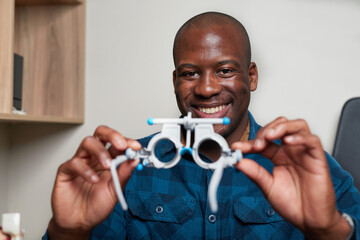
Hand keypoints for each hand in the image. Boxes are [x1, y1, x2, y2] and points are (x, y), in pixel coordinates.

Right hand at [48, 126, 140, 238]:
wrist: (79, 223)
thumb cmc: (96, 206)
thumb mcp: (115, 191)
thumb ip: (124, 174)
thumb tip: (135, 160)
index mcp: (109, 159)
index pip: (117, 143)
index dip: (127, 141)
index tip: (136, 147)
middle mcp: (94, 157)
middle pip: (101, 134)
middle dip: (113, 135)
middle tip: (121, 145)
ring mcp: (81, 162)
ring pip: (88, 142)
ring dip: (100, 151)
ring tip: (107, 166)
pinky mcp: (66, 170)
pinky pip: (75, 162)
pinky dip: (86, 170)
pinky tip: (93, 180)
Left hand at [232, 117, 350, 239]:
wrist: (309, 220)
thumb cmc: (292, 203)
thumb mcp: (268, 187)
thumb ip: (254, 173)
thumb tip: (238, 161)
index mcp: (278, 156)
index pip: (263, 141)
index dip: (249, 142)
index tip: (236, 147)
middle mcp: (291, 151)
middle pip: (280, 126)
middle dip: (265, 131)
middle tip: (256, 144)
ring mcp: (304, 153)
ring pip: (297, 126)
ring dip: (281, 127)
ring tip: (269, 136)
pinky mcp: (318, 159)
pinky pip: (312, 140)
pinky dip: (300, 137)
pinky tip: (288, 141)